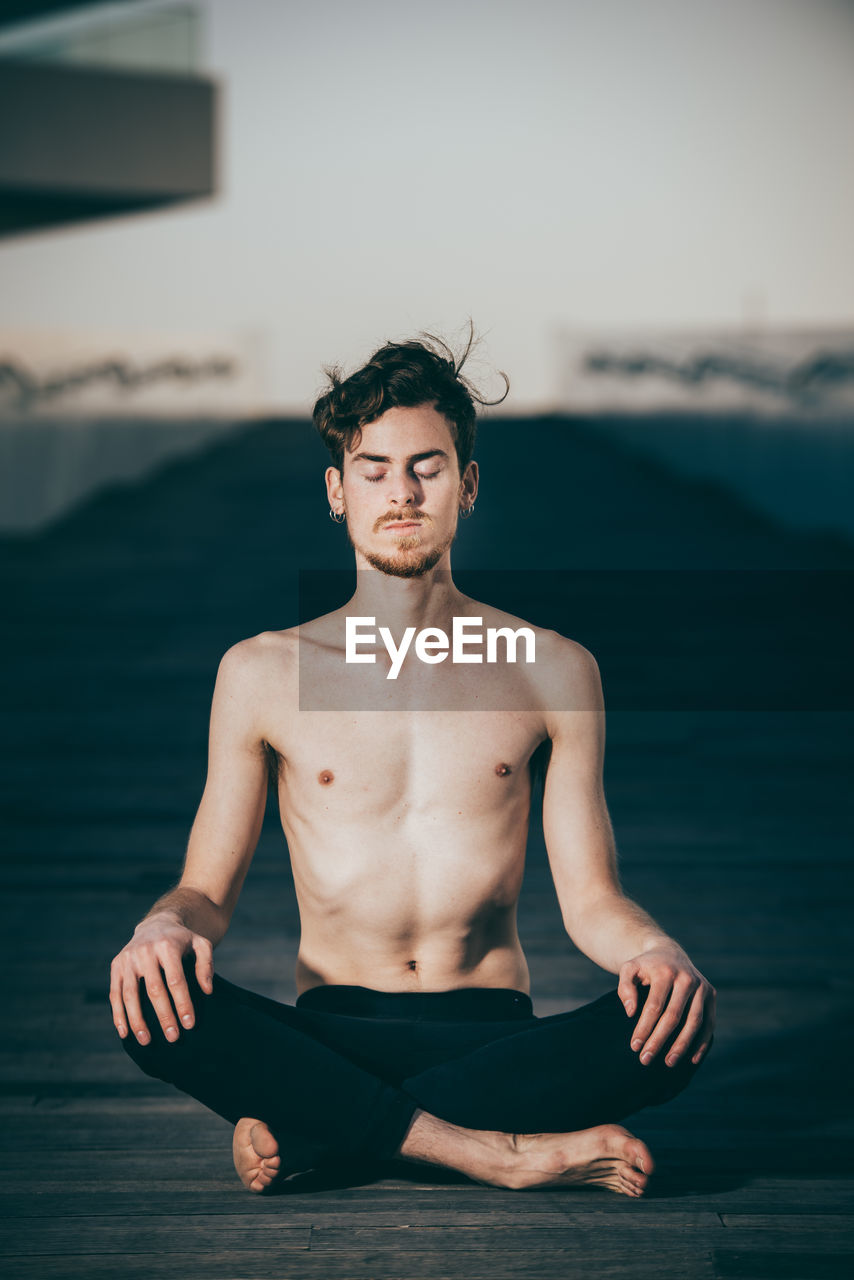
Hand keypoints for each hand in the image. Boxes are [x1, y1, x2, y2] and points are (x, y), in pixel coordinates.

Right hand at [109, 915, 213, 1045]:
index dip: (182, 1004)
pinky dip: (118, 1014)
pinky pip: (115, 993)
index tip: (189, 1024)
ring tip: (146, 1041)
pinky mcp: (116, 966)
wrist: (156, 924)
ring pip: (130, 994)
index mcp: (167, 946)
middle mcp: (145, 951)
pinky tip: (124, 1033)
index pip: (176, 980)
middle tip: (173, 1038)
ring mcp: (128, 958)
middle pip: (154, 989)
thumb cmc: (182, 941)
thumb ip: (206, 965)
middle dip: (163, 1016)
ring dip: (137, 1020)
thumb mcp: (201, 945)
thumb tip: (207, 991)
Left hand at [617, 945, 715, 1067]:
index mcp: (665, 972)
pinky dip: (702, 1042)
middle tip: (646, 1059)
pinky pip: (709, 1023)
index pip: (654, 1006)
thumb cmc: (645, 966)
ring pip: (694, 1022)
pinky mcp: (711, 994)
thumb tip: (631, 1012)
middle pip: (673, 1016)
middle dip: (659, 1040)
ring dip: (682, 1045)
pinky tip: (691, 1059)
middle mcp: (687, 978)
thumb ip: (624, 988)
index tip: (634, 1047)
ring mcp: (702, 986)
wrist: (668, 952)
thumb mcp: (628, 969)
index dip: (644, 1028)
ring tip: (668, 1063)